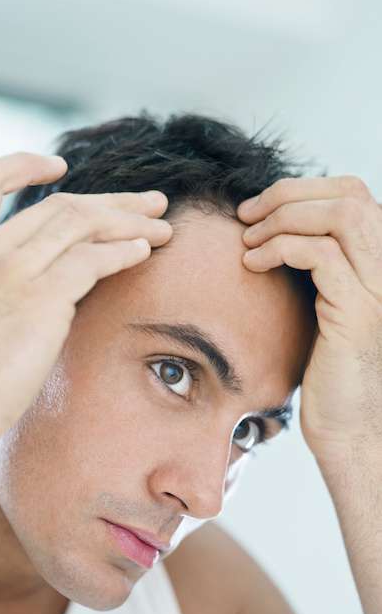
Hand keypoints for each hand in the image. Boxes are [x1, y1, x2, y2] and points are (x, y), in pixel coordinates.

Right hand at [0, 152, 171, 471]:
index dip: (23, 165)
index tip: (59, 166)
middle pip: (57, 205)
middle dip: (108, 202)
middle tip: (145, 203)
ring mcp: (8, 270)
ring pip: (81, 223)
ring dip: (128, 221)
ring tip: (162, 225)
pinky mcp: (38, 300)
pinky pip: (93, 260)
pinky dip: (125, 251)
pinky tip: (146, 252)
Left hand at [237, 176, 381, 461]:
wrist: (347, 425)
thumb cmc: (329, 369)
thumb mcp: (324, 304)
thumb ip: (317, 264)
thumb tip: (277, 226)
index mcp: (381, 259)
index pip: (352, 192)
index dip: (302, 188)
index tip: (258, 207)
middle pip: (347, 194)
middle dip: (287, 194)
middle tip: (245, 214)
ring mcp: (380, 286)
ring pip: (338, 216)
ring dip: (282, 218)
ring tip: (247, 240)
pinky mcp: (359, 311)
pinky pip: (321, 255)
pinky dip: (280, 249)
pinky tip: (252, 264)